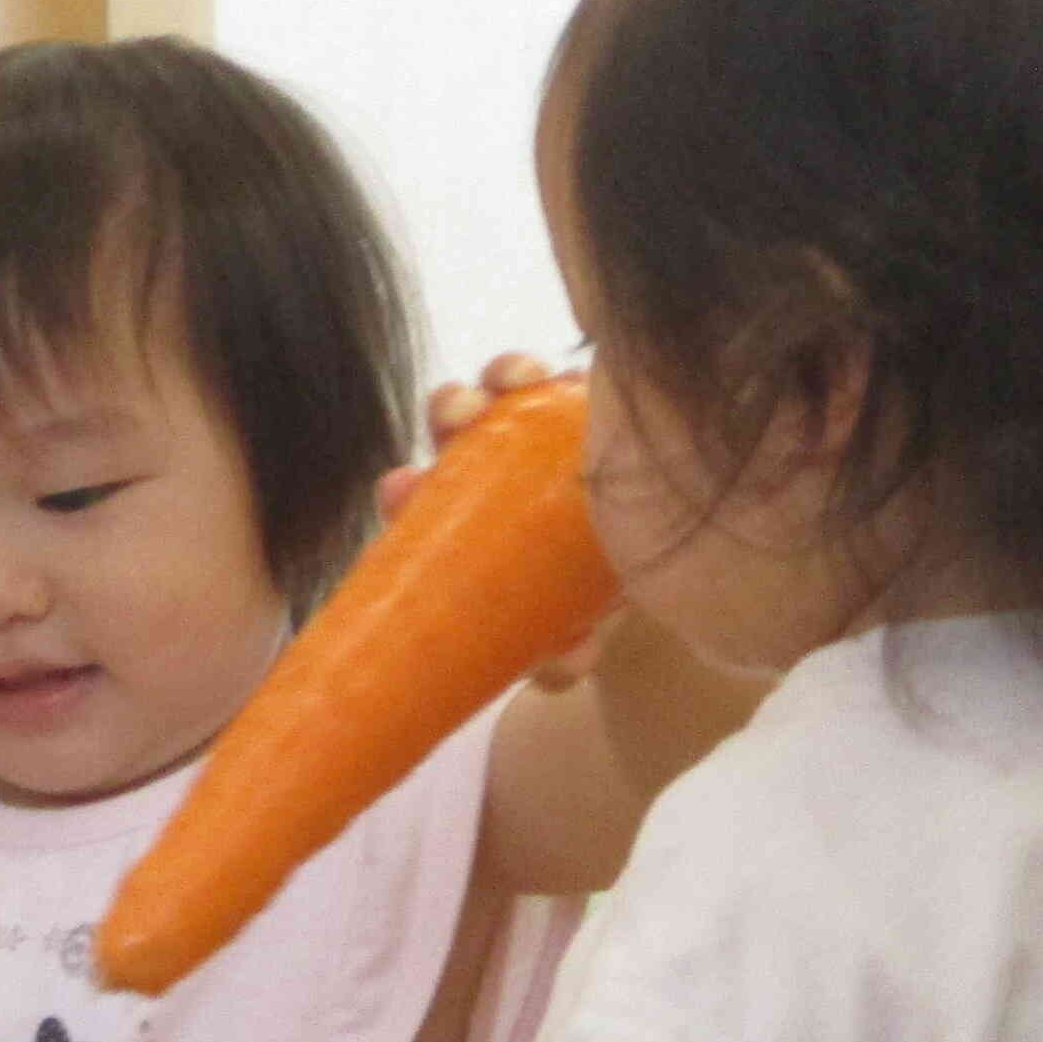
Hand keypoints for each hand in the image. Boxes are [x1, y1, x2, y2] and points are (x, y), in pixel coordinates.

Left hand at [390, 354, 602, 690]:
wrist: (641, 575)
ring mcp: (534, 429)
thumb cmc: (579, 605)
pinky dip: (567, 373)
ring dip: (503, 375)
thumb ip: (563, 652)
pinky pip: (570, 380)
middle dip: (449, 412)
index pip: (416, 498)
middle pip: (453, 426)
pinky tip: (581, 375)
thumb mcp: (569, 631)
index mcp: (461, 518)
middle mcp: (489, 466)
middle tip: (457, 420)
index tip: (401, 488)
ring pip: (506, 388)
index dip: (402, 493)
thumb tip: (565, 668)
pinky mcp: (583, 408)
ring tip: (516, 381)